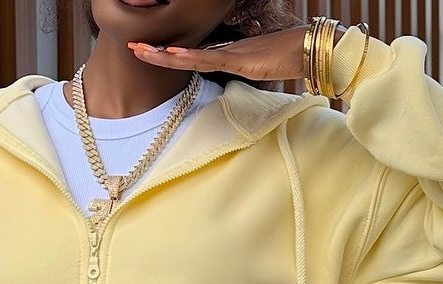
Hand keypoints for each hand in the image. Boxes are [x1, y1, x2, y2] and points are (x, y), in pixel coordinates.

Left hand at [127, 23, 345, 84]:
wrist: (310, 50)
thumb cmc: (290, 59)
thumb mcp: (260, 70)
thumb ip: (245, 73)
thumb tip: (237, 78)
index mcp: (227, 55)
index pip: (192, 56)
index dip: (169, 54)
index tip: (149, 52)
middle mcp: (224, 52)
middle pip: (183, 52)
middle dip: (156, 50)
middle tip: (132, 46)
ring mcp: (230, 54)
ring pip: (189, 55)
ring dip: (163, 53)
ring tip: (140, 49)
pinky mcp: (239, 60)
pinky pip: (208, 60)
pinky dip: (188, 58)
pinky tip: (171, 55)